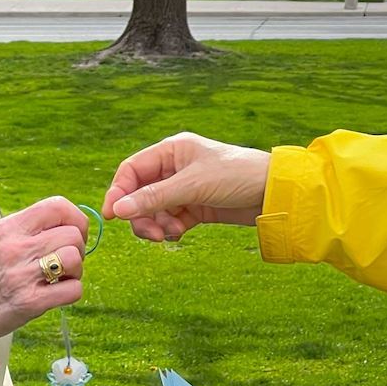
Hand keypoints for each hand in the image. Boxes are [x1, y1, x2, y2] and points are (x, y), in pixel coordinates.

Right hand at [0, 197, 88, 342]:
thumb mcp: (3, 240)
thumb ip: (33, 229)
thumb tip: (76, 225)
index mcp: (10, 227)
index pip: (57, 206)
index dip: (76, 219)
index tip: (74, 234)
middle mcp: (14, 247)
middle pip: (72, 234)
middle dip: (78, 249)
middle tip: (64, 263)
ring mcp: (21, 275)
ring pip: (74, 259)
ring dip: (76, 271)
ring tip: (60, 278)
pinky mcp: (30, 302)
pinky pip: (74, 289)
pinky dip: (72, 292)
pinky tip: (56, 294)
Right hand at [103, 133, 270, 241]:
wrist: (274, 194)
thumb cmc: (235, 176)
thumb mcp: (191, 186)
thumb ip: (153, 198)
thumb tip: (117, 210)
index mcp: (171, 151)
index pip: (131, 170)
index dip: (118, 192)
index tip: (112, 216)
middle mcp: (174, 168)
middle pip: (139, 194)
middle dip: (141, 215)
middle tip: (151, 234)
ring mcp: (184, 188)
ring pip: (154, 210)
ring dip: (156, 225)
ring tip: (171, 234)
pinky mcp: (195, 207)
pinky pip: (169, 220)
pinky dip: (169, 230)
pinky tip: (179, 234)